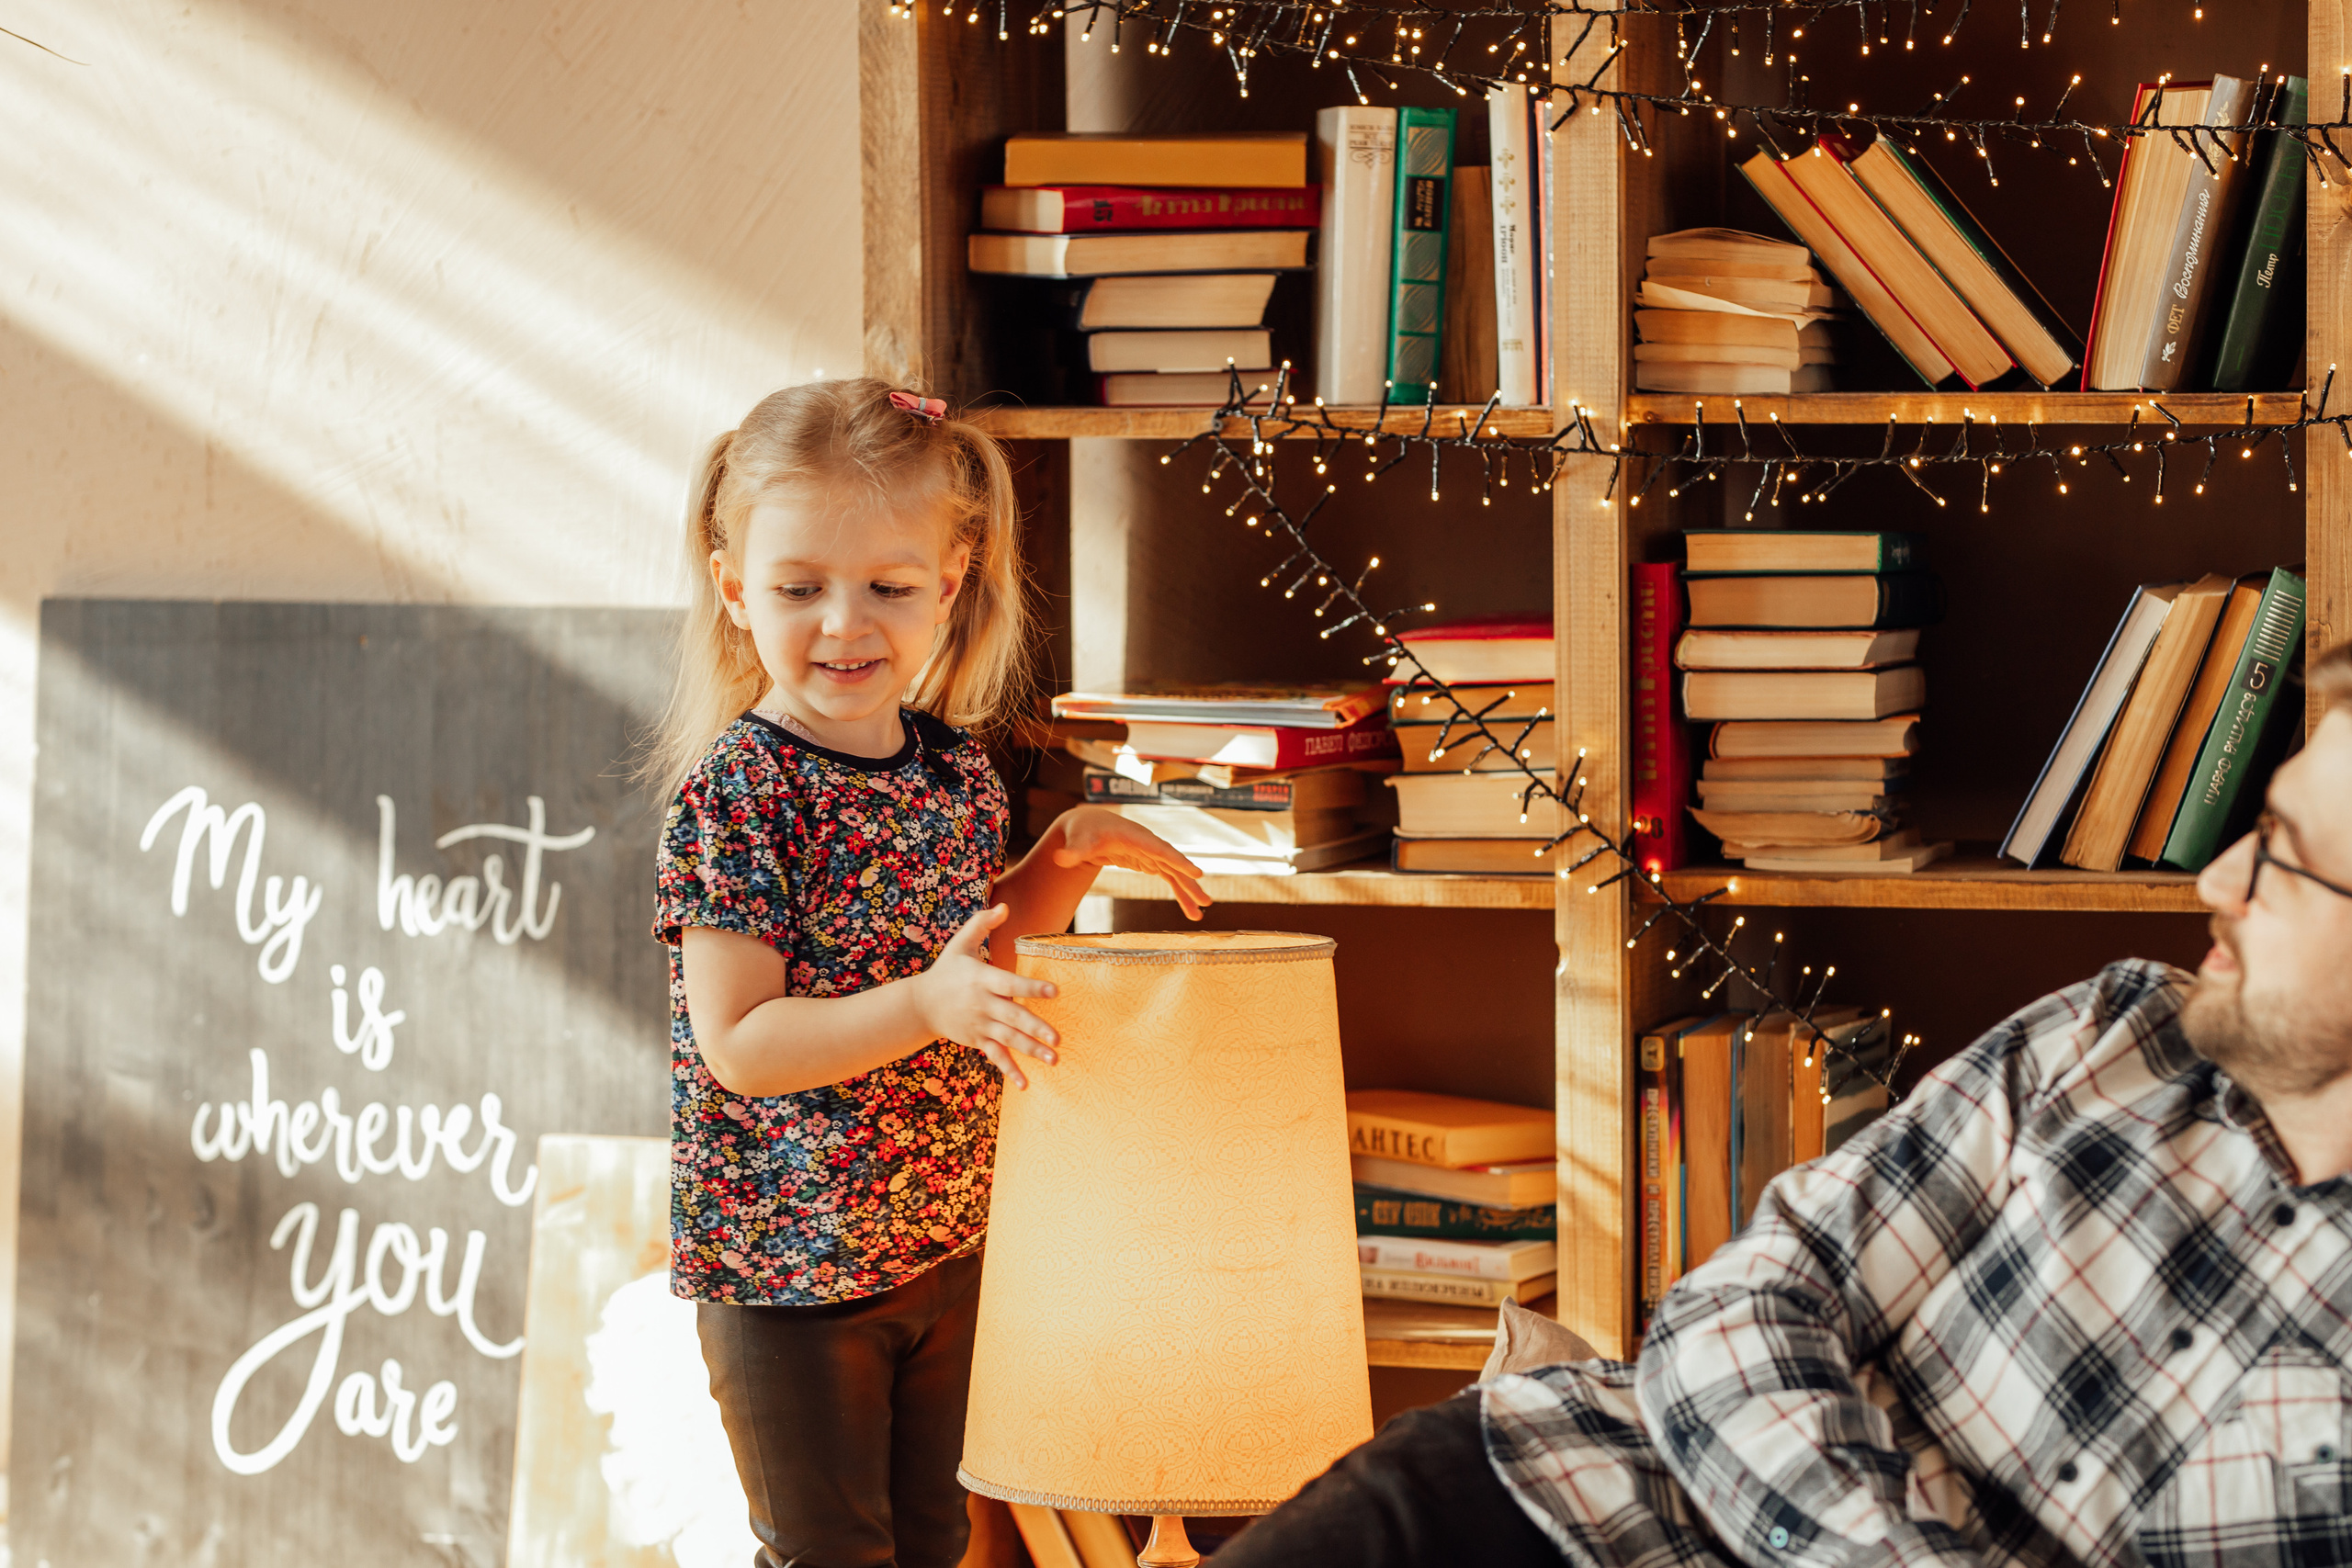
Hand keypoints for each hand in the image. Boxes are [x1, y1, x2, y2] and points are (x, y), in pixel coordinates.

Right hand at [913, 904, 1059, 1088]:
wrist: (919, 1004)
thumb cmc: (947, 970)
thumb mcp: (959, 944)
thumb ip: (981, 924)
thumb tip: (1004, 906)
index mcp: (981, 979)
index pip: (1010, 984)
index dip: (1031, 988)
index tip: (1055, 991)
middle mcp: (982, 1004)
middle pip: (1012, 1017)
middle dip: (1035, 1028)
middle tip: (1058, 1038)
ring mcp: (979, 1025)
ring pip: (1008, 1040)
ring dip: (1031, 1050)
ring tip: (1054, 1059)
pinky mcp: (977, 1040)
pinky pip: (995, 1056)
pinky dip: (1009, 1070)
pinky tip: (1026, 1084)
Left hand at [1050, 806, 1211, 920]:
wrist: (1087, 826)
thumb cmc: (1083, 830)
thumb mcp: (1077, 840)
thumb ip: (1073, 850)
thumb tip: (1060, 858)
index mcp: (1134, 836)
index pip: (1160, 849)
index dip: (1178, 861)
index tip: (1196, 872)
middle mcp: (1148, 843)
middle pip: (1173, 864)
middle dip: (1189, 882)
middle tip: (1206, 901)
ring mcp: (1151, 853)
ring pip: (1175, 873)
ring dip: (1188, 892)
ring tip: (1200, 912)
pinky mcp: (1150, 862)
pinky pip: (1169, 878)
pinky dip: (1180, 892)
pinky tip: (1190, 909)